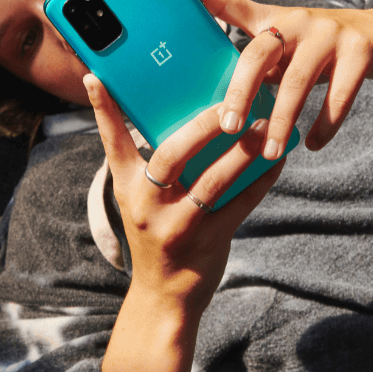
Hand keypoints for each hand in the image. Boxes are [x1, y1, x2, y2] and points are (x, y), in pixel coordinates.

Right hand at [84, 74, 283, 371]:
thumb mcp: (140, 201)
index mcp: (127, 187)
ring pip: (213, 180)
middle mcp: (146, 204)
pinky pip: (240, 204)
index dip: (103, 109)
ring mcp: (177, 225)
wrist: (164, 296)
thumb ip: (152, 166)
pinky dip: (261, 180)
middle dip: (203, 124)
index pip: (111, 142)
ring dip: (242, 152)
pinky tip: (277, 160)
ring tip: (263, 127)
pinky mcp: (208, 240)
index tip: (95, 75)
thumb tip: (188, 120)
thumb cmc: (155, 236)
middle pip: (171, 154)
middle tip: (228, 103)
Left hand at [174, 0, 372, 158]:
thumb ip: (259, 65)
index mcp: (272, 20)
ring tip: (270, 153)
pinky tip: (312, 145)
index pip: (231, 4)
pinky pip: (337, 96)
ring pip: (295, 83)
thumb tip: (223, 109)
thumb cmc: (318, 50)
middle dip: (239, 93)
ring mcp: (328, 35)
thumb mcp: (287, 47)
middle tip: (228, 127)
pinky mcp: (359, 52)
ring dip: (281, 122)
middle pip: (257, 55)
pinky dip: (323, 126)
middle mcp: (296, 21)